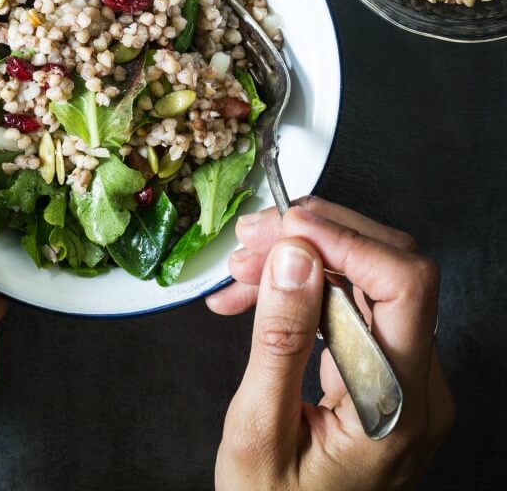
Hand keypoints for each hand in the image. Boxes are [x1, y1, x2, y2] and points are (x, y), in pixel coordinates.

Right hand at [207, 198, 454, 490]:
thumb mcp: (258, 432)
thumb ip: (278, 341)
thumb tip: (294, 254)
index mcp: (399, 407)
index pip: (405, 287)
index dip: (347, 240)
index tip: (286, 228)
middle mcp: (420, 386)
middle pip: (390, 269)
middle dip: (316, 237)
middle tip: (250, 238)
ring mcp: (406, 378)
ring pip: (368, 277)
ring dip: (302, 257)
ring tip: (241, 265)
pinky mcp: (385, 371)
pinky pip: (354, 303)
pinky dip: (305, 286)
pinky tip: (255, 292)